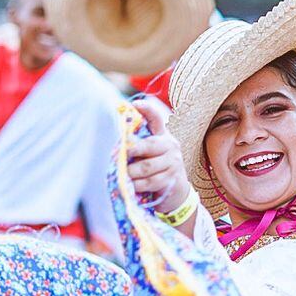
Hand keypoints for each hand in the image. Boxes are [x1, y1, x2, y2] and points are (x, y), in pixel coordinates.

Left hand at [126, 96, 192, 211]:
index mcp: (163, 135)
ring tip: (124, 175)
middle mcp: (170, 146)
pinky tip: (133, 186)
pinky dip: (137, 185)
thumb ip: (138, 145)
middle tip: (118, 156)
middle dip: (131, 151)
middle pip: (148, 145)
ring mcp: (173, 163)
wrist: (176, 192)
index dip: (147, 109)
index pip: (156, 118)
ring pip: (146, 166)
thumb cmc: (157, 169)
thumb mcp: (149, 154)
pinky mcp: (172, 179)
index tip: (135, 104)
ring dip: (131, 172)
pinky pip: (149, 182)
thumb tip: (119, 142)